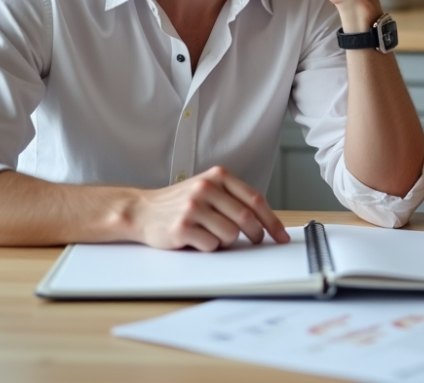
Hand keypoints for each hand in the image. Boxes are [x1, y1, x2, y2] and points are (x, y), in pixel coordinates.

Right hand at [128, 166, 288, 251]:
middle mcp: (206, 188)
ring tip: (211, 234)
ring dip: (226, 241)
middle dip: (256, 235)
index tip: (281, 236)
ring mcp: (193, 207)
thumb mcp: (208, 189)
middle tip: (255, 241)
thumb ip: (234, 198)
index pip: (255, 200)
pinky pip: (211, 245)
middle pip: (246, 219)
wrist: (142, 210)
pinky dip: (209, 247)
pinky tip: (196, 239)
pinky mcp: (181, 227)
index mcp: (218, 176)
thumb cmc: (180, 202)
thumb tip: (266, 222)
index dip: (272, 221)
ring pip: (230, 235)